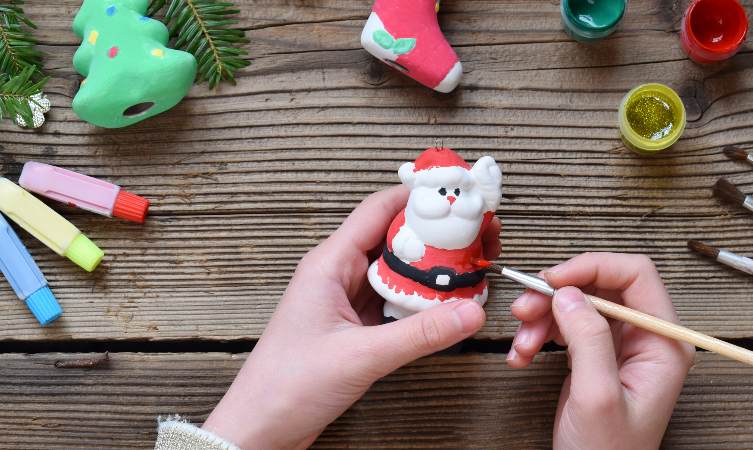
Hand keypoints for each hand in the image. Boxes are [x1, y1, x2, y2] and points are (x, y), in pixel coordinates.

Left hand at [202, 186, 500, 448]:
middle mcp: (338, 273)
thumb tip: (469, 312)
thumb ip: (419, 334)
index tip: (458, 194)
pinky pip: (395, 299)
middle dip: (437, 234)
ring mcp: (347, 298)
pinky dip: (421, 299)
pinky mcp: (355, 324)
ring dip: (432, 269)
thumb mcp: (360, 356)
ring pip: (398, 269)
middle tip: (477, 235)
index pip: (379, 209)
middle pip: (395, 236)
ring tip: (470, 267)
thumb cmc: (286, 387)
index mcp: (329, 264)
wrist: (260, 428)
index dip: (420, 196)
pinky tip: (446, 306)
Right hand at [506, 253, 694, 449]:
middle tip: (525, 307)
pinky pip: (566, 326)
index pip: (636, 275)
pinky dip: (539, 334)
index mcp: (663, 343)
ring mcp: (620, 346)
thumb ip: (588, 338)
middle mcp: (646, 338)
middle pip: (601, 285)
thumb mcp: (597, 396)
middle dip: (559, 293)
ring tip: (522, 342)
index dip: (593, 267)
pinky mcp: (596, 355)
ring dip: (542, 316)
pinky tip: (523, 354)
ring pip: (578, 303)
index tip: (554, 279)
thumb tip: (569, 292)